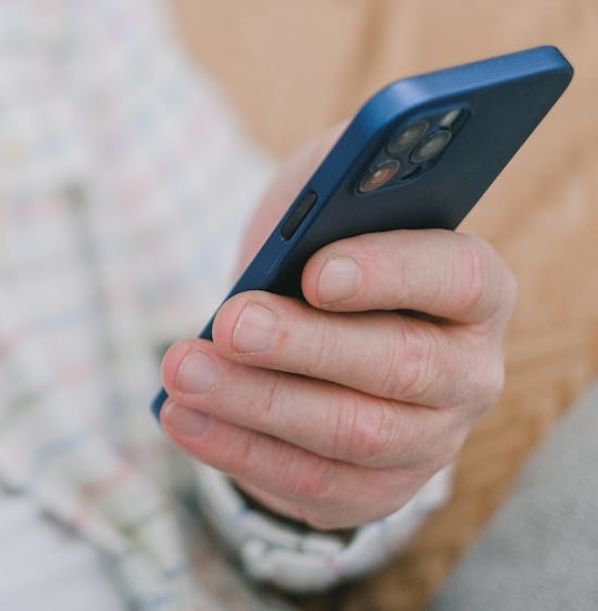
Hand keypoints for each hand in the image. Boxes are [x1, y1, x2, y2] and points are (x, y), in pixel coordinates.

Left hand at [158, 128, 514, 529]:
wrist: (302, 338)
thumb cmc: (317, 252)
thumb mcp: (330, 197)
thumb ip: (344, 170)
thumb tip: (340, 166)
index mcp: (474, 288)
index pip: (458, 278)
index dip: (390, 274)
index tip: (315, 270)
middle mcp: (469, 372)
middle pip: (400, 365)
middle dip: (303, 345)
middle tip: (229, 324)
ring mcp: (430, 441)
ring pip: (352, 434)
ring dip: (257, 403)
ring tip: (182, 369)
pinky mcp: (377, 491)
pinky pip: (311, 483)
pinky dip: (238, 450)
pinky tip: (182, 416)